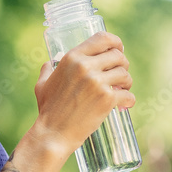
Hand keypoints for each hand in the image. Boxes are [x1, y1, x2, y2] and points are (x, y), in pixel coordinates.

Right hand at [32, 31, 134, 153]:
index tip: (119, 49)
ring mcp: (97, 82)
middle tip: (119, 76)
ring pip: (125, 74)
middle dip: (123, 65)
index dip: (115, 42)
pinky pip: (128, 94)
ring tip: (121, 90)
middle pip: (118, 55)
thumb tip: (49, 63)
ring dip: (127, 82)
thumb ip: (46, 71)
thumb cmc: (48, 110)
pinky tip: (124, 104)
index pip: (102, 38)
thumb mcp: (42, 85)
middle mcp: (85, 67)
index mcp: (72, 58)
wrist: (54, 133)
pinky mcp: (107, 99)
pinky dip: (129, 100)